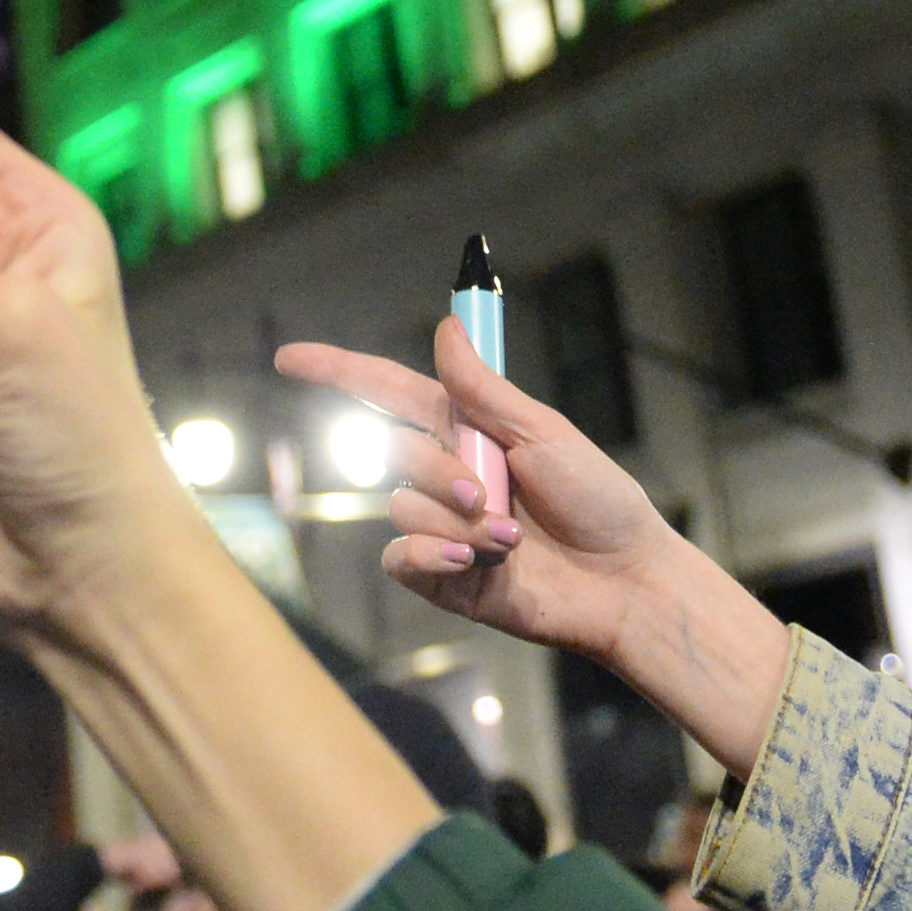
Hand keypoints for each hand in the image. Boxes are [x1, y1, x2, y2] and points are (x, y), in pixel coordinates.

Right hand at [277, 317, 793, 770]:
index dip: (336, 370)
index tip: (288, 357)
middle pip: (395, 452)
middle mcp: (446, 473)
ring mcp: (441, 525)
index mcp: (467, 427)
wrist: (623, 582)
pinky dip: (429, 555)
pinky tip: (468, 562)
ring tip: (507, 541)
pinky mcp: (442, 575)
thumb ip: (484, 389)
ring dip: (452, 522)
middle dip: (439, 472)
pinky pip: (400, 556)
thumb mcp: (544, 433)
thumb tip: (445, 328)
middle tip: (490, 496)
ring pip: (400, 506)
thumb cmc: (597, 500)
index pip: (386, 390)